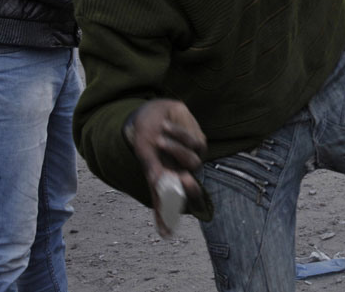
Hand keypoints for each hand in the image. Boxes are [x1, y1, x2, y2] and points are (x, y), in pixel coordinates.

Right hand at [125, 99, 206, 236]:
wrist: (151, 112)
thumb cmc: (144, 135)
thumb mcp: (145, 152)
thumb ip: (154, 168)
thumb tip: (158, 184)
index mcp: (164, 181)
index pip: (168, 206)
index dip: (168, 219)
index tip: (166, 232)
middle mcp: (180, 173)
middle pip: (193, 190)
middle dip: (190, 188)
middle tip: (183, 180)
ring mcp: (191, 159)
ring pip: (192, 162)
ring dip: (175, 149)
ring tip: (159, 139)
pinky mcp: (199, 142)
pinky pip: (194, 142)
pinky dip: (179, 135)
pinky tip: (166, 126)